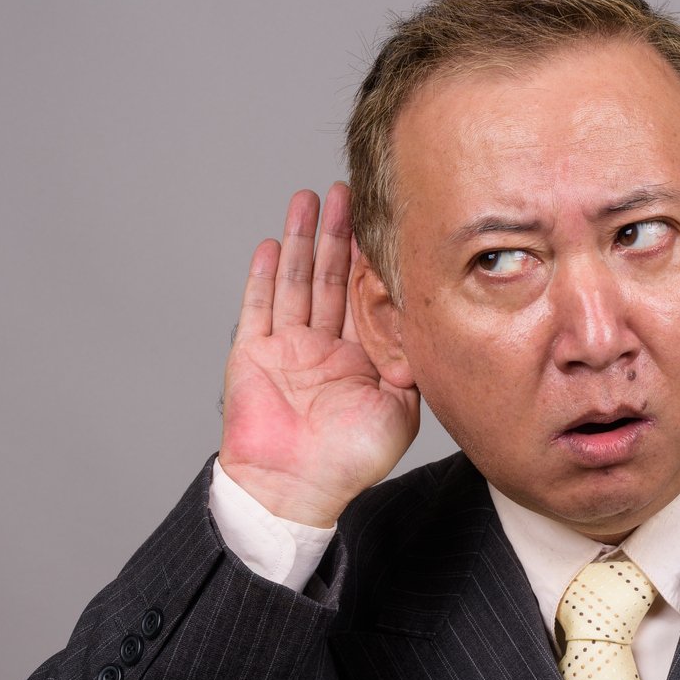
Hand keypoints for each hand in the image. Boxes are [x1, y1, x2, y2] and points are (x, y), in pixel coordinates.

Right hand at [219, 183, 417, 526]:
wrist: (294, 489)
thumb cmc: (348, 461)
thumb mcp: (400, 410)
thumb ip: (411, 363)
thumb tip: (425, 324)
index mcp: (358, 358)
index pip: (365, 295)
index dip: (370, 257)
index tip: (382, 218)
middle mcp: (323, 347)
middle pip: (331, 277)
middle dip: (338, 233)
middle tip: (347, 190)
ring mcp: (287, 348)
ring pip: (297, 281)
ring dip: (303, 240)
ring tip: (310, 199)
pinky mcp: (253, 353)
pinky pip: (259, 306)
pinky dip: (266, 275)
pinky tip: (274, 243)